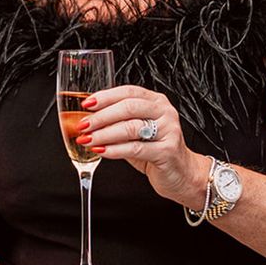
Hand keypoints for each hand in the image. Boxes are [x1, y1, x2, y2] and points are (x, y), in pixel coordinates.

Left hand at [78, 85, 206, 207]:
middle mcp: (165, 112)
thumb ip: (119, 123)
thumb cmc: (157, 150)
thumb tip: (88, 119)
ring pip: (131, 127)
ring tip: (88, 140)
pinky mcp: (167, 151)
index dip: (106, 96)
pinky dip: (114, 150)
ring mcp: (168, 130)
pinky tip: (101, 151)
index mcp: (157, 101)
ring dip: (104, 134)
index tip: (86, 104)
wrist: (182, 173)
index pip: (129, 91)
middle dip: (101, 116)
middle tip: (83, 125)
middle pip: (129, 107)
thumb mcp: (138, 132)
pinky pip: (136, 148)